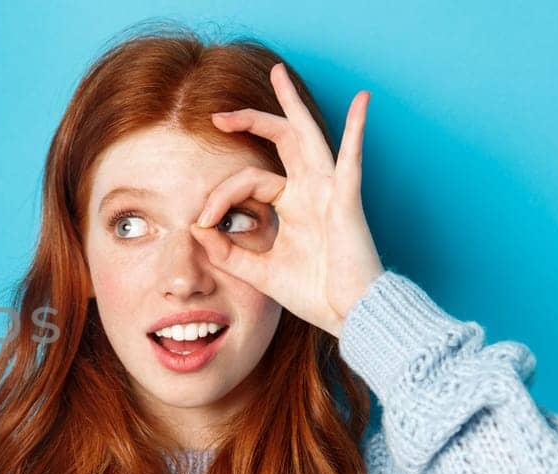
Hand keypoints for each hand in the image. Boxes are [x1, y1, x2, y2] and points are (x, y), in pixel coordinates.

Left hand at [188, 62, 384, 339]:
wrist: (350, 314)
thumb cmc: (313, 293)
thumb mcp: (258, 271)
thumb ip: (227, 252)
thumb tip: (195, 230)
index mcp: (293, 205)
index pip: (248, 181)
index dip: (219, 196)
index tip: (201, 221)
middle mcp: (311, 191)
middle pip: (281, 142)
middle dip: (252, 121)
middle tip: (219, 115)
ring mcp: (330, 191)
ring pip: (308, 137)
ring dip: (292, 105)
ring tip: (279, 73)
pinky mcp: (347, 201)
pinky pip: (352, 160)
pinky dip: (357, 130)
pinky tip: (362, 101)